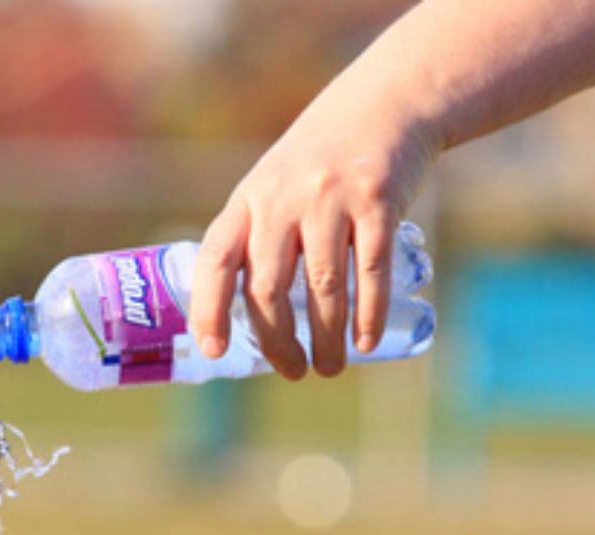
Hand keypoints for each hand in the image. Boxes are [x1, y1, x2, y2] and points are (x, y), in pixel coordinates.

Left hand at [189, 86, 439, 378]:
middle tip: (292, 371)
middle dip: (278, 341)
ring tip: (329, 367)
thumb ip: (256, 240)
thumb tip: (245, 321)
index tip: (213, 350)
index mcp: (247, 200)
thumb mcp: (272, 187)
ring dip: (326, 338)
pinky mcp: (378, 200)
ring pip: (322, 286)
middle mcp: (283, 198)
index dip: (208, 308)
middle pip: (268, 287)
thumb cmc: (318, 164)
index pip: (216, 260)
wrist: (385, 104)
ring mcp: (331, 198)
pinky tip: (364, 340)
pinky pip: (369, 270)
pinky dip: (367, 314)